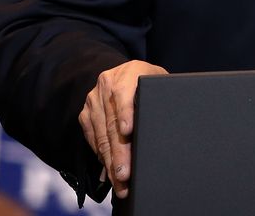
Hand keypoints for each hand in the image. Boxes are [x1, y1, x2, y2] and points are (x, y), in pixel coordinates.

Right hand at [78, 59, 167, 196]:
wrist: (125, 74)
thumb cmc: (150, 83)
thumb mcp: (159, 83)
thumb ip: (161, 96)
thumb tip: (169, 123)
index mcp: (128, 73)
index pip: (125, 94)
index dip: (126, 113)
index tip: (127, 131)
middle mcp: (107, 85)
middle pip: (112, 123)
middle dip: (118, 152)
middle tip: (125, 174)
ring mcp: (93, 100)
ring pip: (101, 136)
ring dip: (110, 162)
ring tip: (119, 181)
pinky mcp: (86, 114)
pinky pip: (93, 139)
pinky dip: (102, 157)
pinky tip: (110, 171)